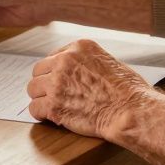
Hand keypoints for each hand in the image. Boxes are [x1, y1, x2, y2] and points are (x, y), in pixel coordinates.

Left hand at [26, 39, 152, 138]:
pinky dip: (40, 114)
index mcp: (79, 47)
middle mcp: (64, 61)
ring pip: (33, 89)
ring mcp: (57, 83)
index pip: (53, 56)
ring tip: (50, 106)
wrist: (130, 111)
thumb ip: (88, 63)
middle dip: (44, 83)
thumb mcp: (110, 62)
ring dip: (40, 98)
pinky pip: (34, 108)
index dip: (54, 71)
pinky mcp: (53, 105)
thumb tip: (79, 72)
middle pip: (39, 71)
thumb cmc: (128, 91)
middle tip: (52, 95)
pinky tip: (48, 116)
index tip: (57, 80)